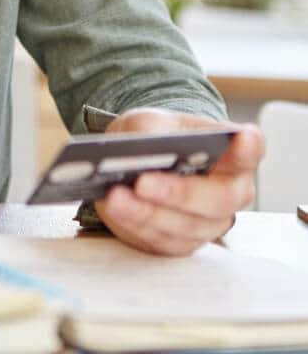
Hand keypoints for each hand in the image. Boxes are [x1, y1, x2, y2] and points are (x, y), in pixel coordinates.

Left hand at [93, 107, 263, 256]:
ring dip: (148, 212)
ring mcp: (209, 223)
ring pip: (187, 226)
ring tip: (116, 196)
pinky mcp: (182, 243)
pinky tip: (115, 208)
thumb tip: (141, 153)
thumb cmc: (154, 137)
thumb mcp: (150, 122)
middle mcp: (230, 191)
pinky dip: (136, 223)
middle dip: (179, 192)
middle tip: (143, 182)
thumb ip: (151, 133)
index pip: (250, 151)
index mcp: (232, 154)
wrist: (136, 161)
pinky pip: (162, 240)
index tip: (243, 137)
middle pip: (219, 199)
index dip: (249, 148)